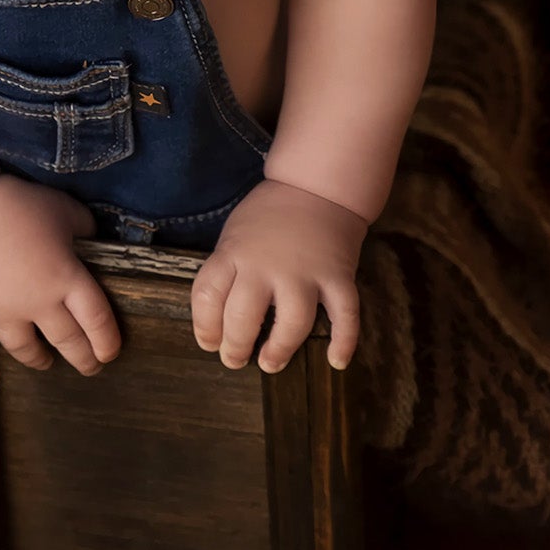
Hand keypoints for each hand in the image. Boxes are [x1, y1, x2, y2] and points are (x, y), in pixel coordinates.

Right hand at [0, 174, 121, 390]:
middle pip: (67, 341)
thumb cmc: (17, 204)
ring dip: (40, 360)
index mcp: (66, 278)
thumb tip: (94, 241)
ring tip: (46, 363)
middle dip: (83, 358)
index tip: (110, 352)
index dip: (107, 341)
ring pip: (26, 350)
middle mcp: (38, 304)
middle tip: (90, 366)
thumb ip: (85, 228)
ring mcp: (1, 314)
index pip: (97, 320)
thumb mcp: (63, 209)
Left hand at [193, 178, 370, 372]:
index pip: (207, 296)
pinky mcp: (338, 276)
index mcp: (234, 253)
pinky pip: (345, 314)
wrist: (316, 186)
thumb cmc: (269, 215)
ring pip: (293, 322)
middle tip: (236, 359)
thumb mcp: (234, 235)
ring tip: (270, 363)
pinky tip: (336, 361)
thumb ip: (228, 272)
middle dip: (236, 347)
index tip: (209, 343)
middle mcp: (267, 265)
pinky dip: (344, 341)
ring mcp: (305, 272)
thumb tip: (218, 321)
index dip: (204, 327)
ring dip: (280, 349)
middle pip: (243, 317)